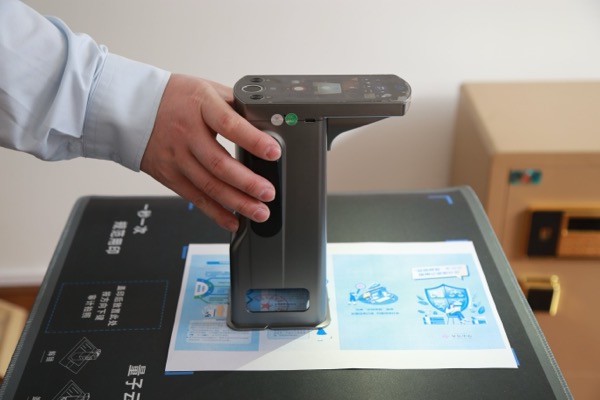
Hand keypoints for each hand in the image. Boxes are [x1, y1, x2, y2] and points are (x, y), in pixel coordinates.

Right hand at [140, 74, 280, 231]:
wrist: (129, 108)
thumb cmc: (174, 98)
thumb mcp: (206, 89)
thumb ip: (234, 106)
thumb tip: (265, 122)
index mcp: (200, 106)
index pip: (228, 124)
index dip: (252, 140)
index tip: (273, 152)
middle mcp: (187, 134)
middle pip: (218, 163)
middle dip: (247, 182)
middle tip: (268, 193)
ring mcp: (177, 157)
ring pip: (209, 186)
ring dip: (236, 202)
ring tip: (259, 211)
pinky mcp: (170, 175)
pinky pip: (195, 198)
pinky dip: (215, 213)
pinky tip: (234, 220)